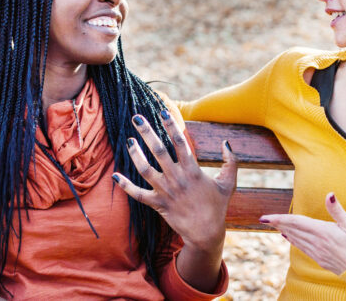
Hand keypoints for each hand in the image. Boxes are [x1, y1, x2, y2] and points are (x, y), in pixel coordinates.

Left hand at [112, 111, 237, 252]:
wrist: (206, 233)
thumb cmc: (218, 207)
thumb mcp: (229, 183)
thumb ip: (230, 161)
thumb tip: (226, 143)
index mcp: (193, 170)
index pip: (180, 142)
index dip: (171, 125)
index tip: (162, 111)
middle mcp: (177, 178)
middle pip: (158, 150)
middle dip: (146, 132)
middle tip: (136, 117)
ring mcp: (165, 191)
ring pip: (145, 169)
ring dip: (135, 154)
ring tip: (128, 140)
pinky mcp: (158, 204)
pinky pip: (138, 194)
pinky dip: (125, 185)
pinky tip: (115, 175)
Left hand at [260, 192, 345, 274]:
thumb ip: (337, 210)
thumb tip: (329, 194)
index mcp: (323, 232)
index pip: (296, 222)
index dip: (279, 218)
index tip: (265, 217)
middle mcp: (317, 244)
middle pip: (293, 231)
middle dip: (278, 224)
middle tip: (265, 219)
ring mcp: (318, 254)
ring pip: (296, 240)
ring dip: (285, 231)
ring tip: (275, 225)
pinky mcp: (321, 260)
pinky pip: (303, 248)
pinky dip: (294, 241)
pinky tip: (290, 238)